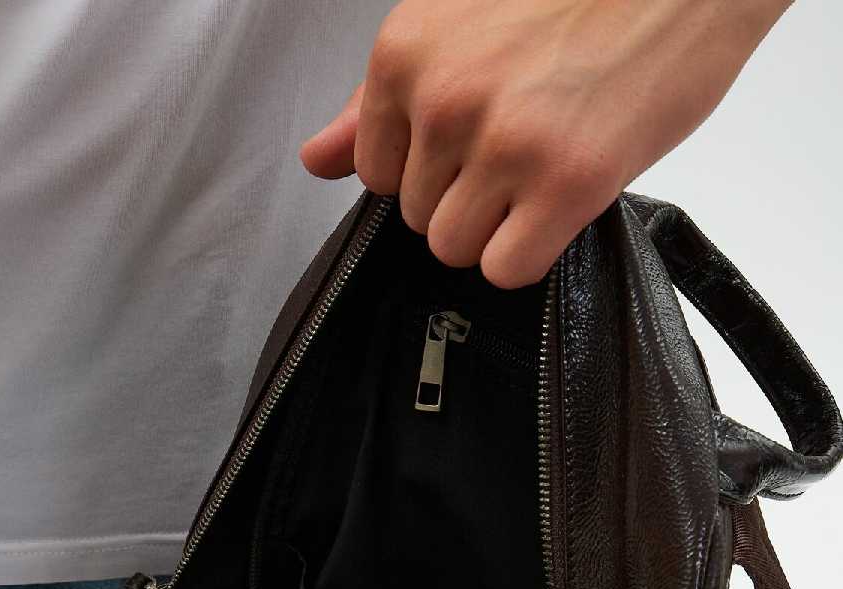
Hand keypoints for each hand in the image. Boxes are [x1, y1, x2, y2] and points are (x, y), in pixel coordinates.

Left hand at [300, 0, 790, 287]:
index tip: (475, 139)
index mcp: (407, 54)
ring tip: (542, 169)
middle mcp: (445, 98)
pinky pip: (507, 268)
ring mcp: (503, 144)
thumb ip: (379, 103)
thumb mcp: (458, 26)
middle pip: (417, 217)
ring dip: (497, 228)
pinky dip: (531, 250)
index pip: (376, 174)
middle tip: (525, 142)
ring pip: (454, 248)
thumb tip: (317, 162)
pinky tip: (560, 201)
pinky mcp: (565, 182)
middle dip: (467, 195)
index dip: (429, 169)